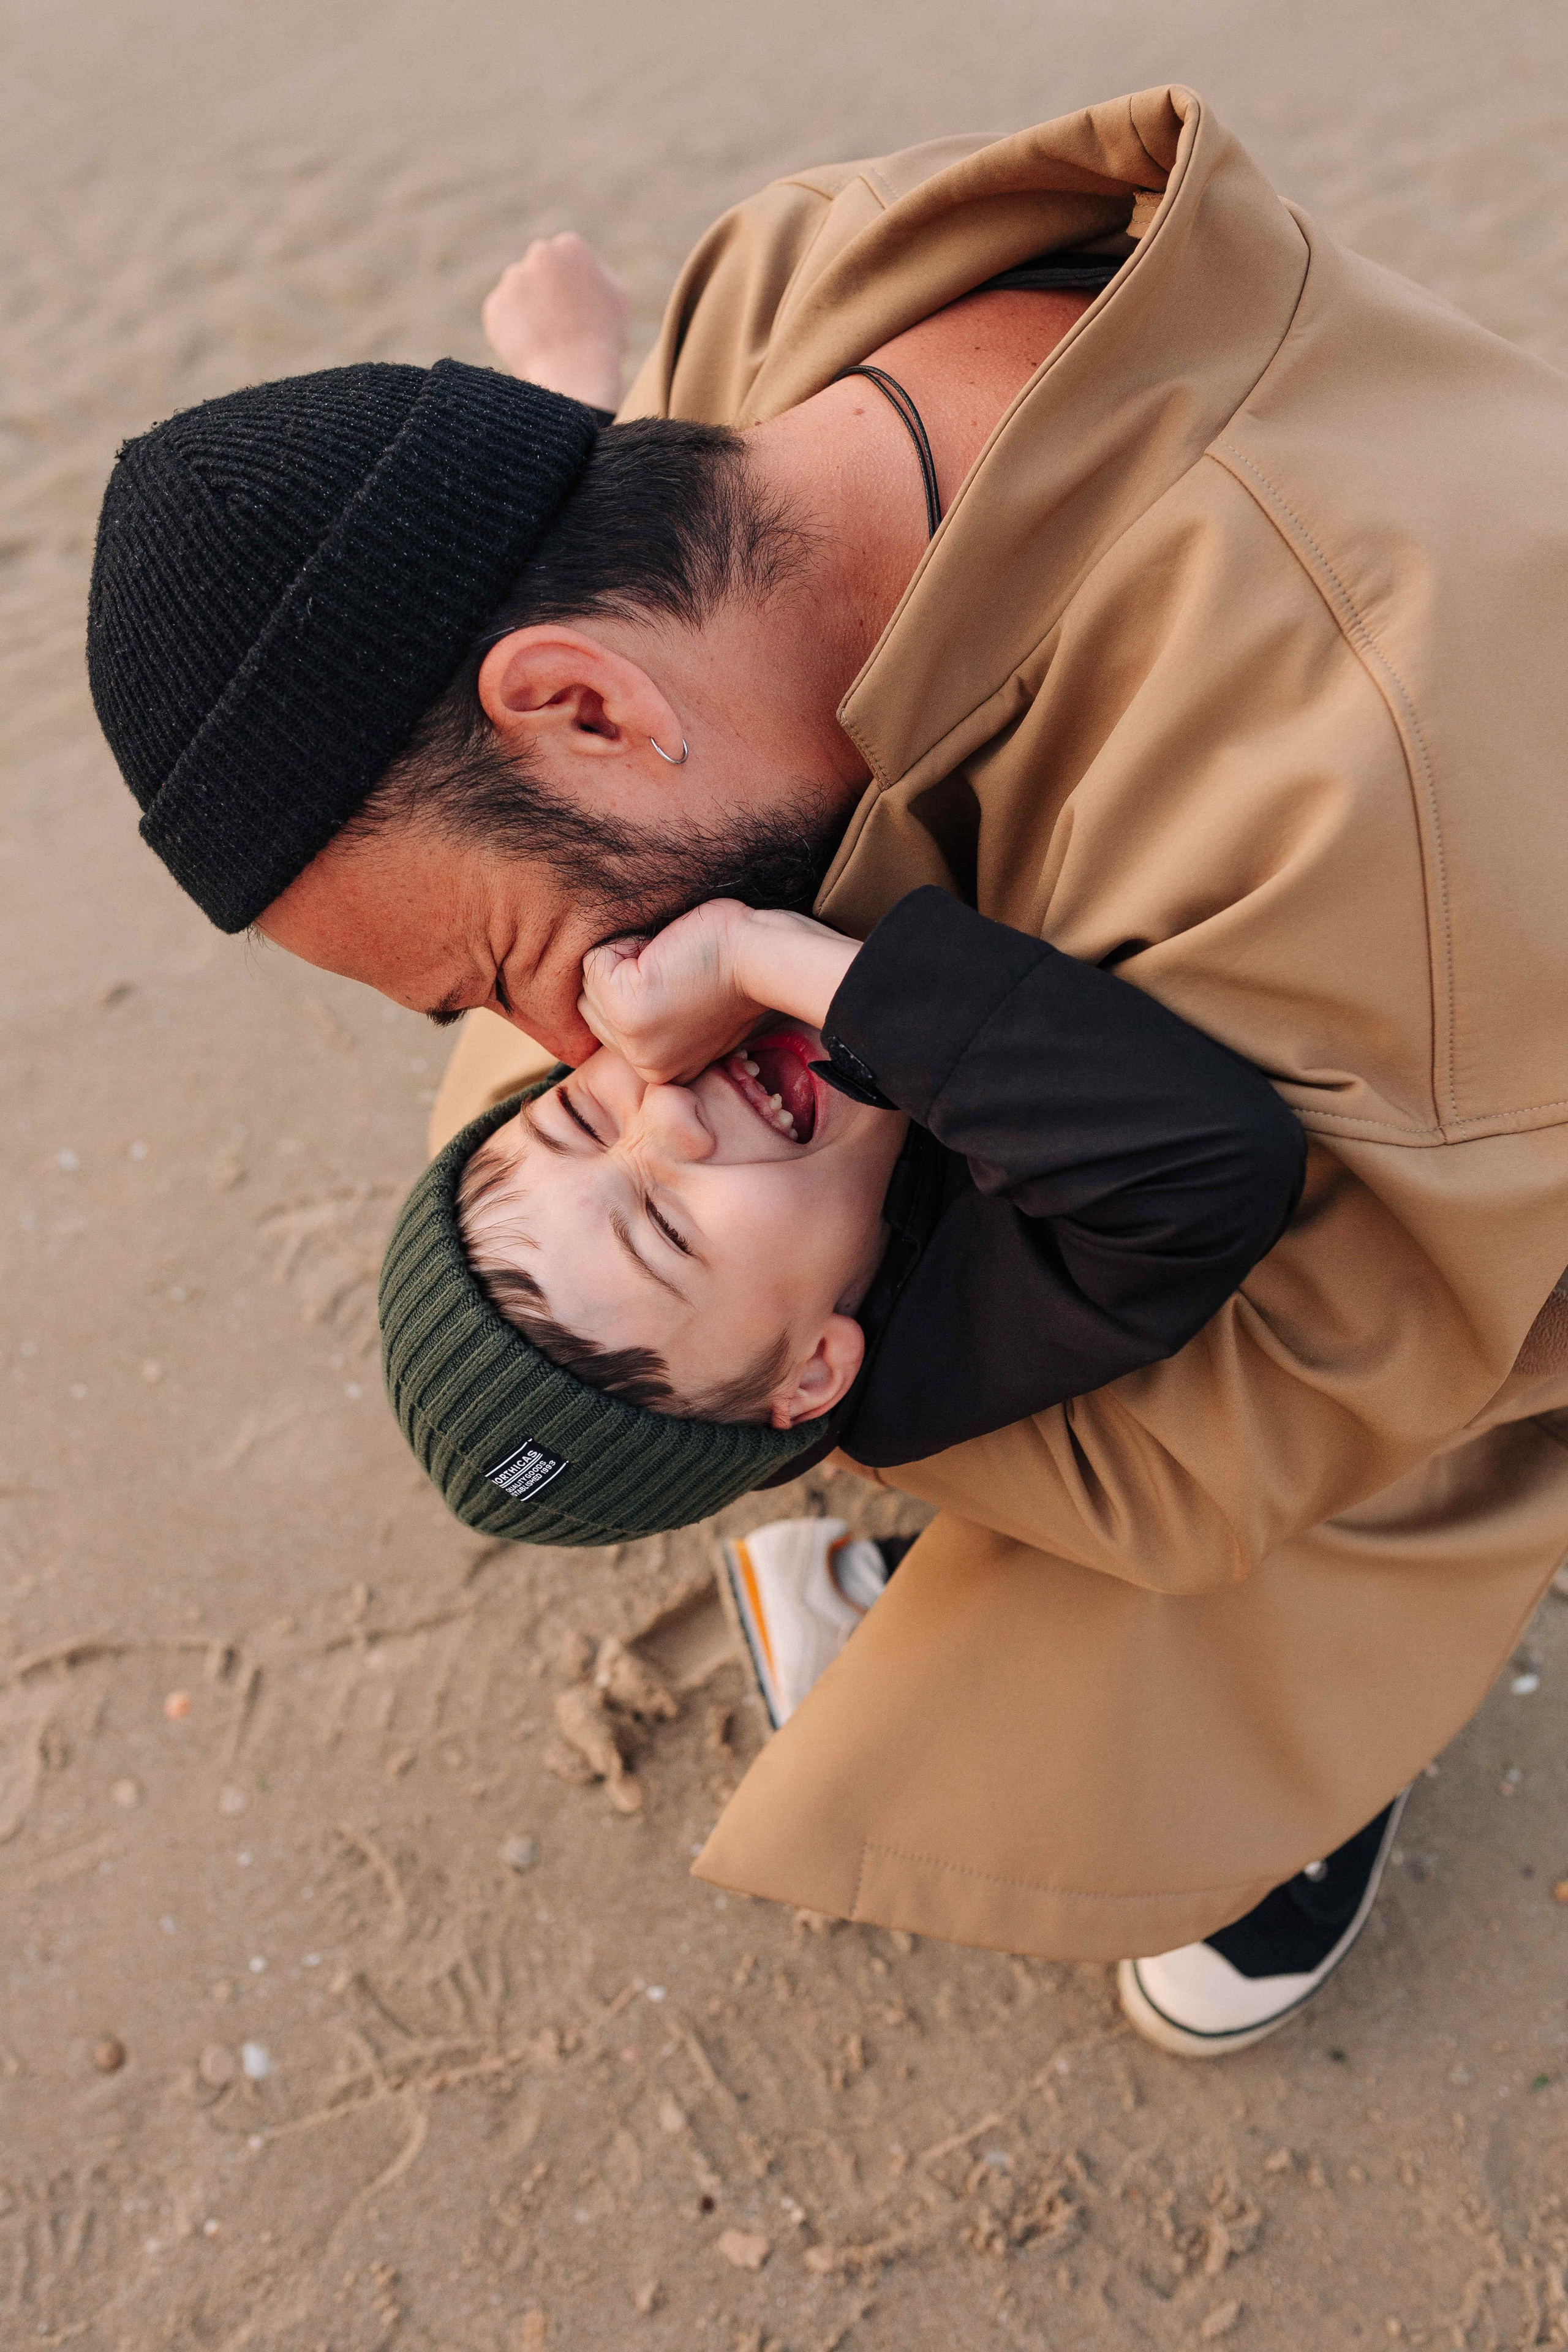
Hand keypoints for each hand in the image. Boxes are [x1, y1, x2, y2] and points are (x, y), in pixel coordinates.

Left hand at [482, 232, 627, 410]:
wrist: (575, 373)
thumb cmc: (603, 339)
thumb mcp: (617, 299)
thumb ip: (597, 275)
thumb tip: (582, 270)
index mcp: (571, 246)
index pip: (564, 260)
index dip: (570, 287)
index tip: (577, 309)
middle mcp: (540, 253)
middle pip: (539, 271)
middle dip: (545, 292)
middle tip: (559, 326)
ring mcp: (514, 278)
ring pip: (519, 293)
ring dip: (528, 312)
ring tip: (549, 342)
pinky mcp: (495, 305)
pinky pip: (504, 318)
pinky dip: (513, 332)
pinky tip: (533, 348)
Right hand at [579, 902, 763, 1082]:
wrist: (762, 957)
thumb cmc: (736, 968)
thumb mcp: (691, 1012)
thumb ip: (651, 1022)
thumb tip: (616, 1006)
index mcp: (661, 1070)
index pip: (608, 1023)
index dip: (636, 985)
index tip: (682, 981)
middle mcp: (645, 1066)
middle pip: (592, 1006)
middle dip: (624, 975)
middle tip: (677, 969)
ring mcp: (634, 1042)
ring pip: (590, 983)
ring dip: (624, 959)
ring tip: (671, 961)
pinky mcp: (629, 1009)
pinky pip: (595, 962)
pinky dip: (625, 943)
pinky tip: (665, 951)